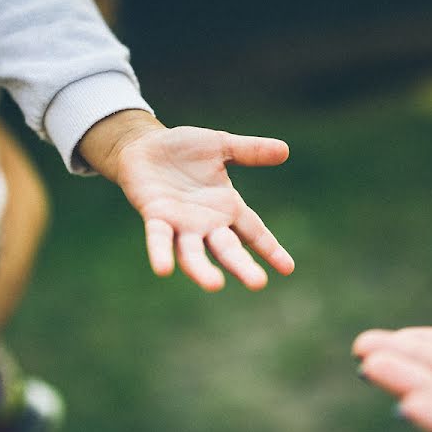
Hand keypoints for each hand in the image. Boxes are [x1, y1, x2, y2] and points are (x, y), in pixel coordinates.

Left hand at [78, 110, 294, 291]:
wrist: (143, 146)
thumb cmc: (183, 149)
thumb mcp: (221, 146)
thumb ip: (250, 150)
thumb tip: (286, 150)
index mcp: (227, 208)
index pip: (254, 232)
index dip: (270, 249)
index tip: (288, 269)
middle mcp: (206, 223)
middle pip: (228, 249)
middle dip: (242, 266)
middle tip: (258, 284)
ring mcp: (180, 224)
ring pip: (193, 252)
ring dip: (202, 270)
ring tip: (214, 285)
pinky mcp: (156, 217)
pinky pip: (159, 238)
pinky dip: (161, 253)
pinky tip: (164, 269)